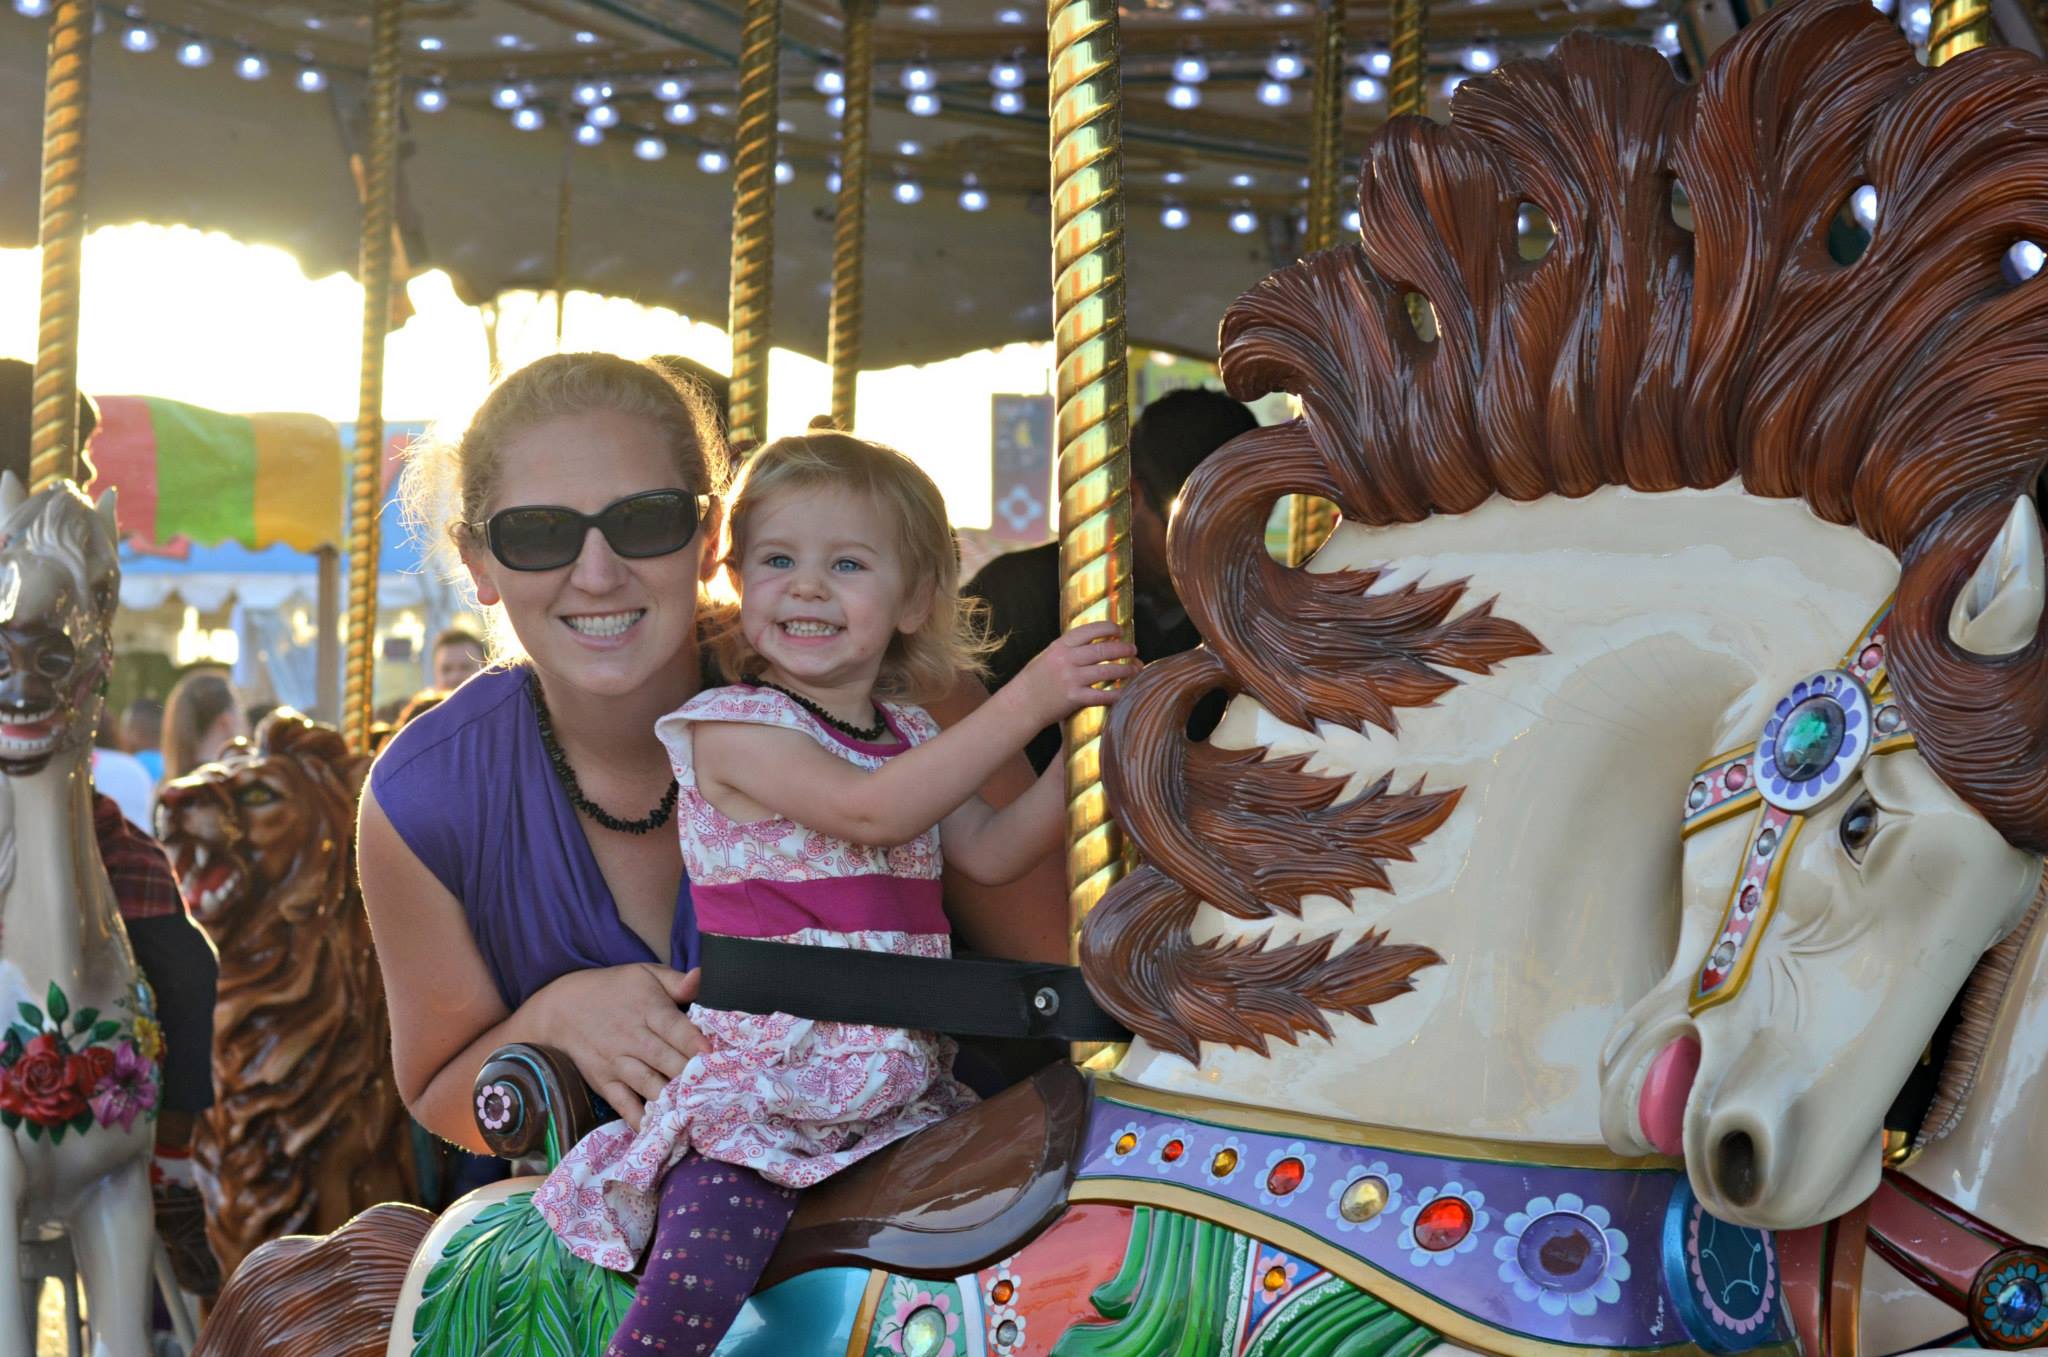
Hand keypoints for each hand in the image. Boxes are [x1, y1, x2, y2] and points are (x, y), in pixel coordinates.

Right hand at [532, 964, 704, 1129]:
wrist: (562, 1007)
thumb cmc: (614, 989)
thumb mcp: (646, 974)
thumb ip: (678, 981)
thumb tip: (702, 976)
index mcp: (648, 1009)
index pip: (675, 1028)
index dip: (695, 1043)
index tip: (714, 1057)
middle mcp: (632, 1037)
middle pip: (666, 1060)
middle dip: (690, 1076)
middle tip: (717, 1091)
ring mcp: (616, 1062)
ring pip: (648, 1083)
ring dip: (670, 1099)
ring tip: (694, 1112)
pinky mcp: (603, 1082)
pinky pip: (623, 1104)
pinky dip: (639, 1118)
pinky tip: (657, 1130)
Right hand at [1012, 621, 1140, 725]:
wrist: (1020, 704)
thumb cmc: (1035, 680)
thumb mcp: (1048, 656)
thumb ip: (1069, 649)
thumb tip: (1095, 642)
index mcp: (1060, 646)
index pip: (1089, 630)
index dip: (1108, 628)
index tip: (1120, 630)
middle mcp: (1066, 660)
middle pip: (1102, 650)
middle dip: (1122, 649)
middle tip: (1133, 650)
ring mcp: (1070, 679)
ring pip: (1106, 671)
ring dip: (1125, 669)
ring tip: (1136, 668)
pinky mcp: (1074, 698)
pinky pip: (1101, 695)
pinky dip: (1117, 693)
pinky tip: (1127, 691)